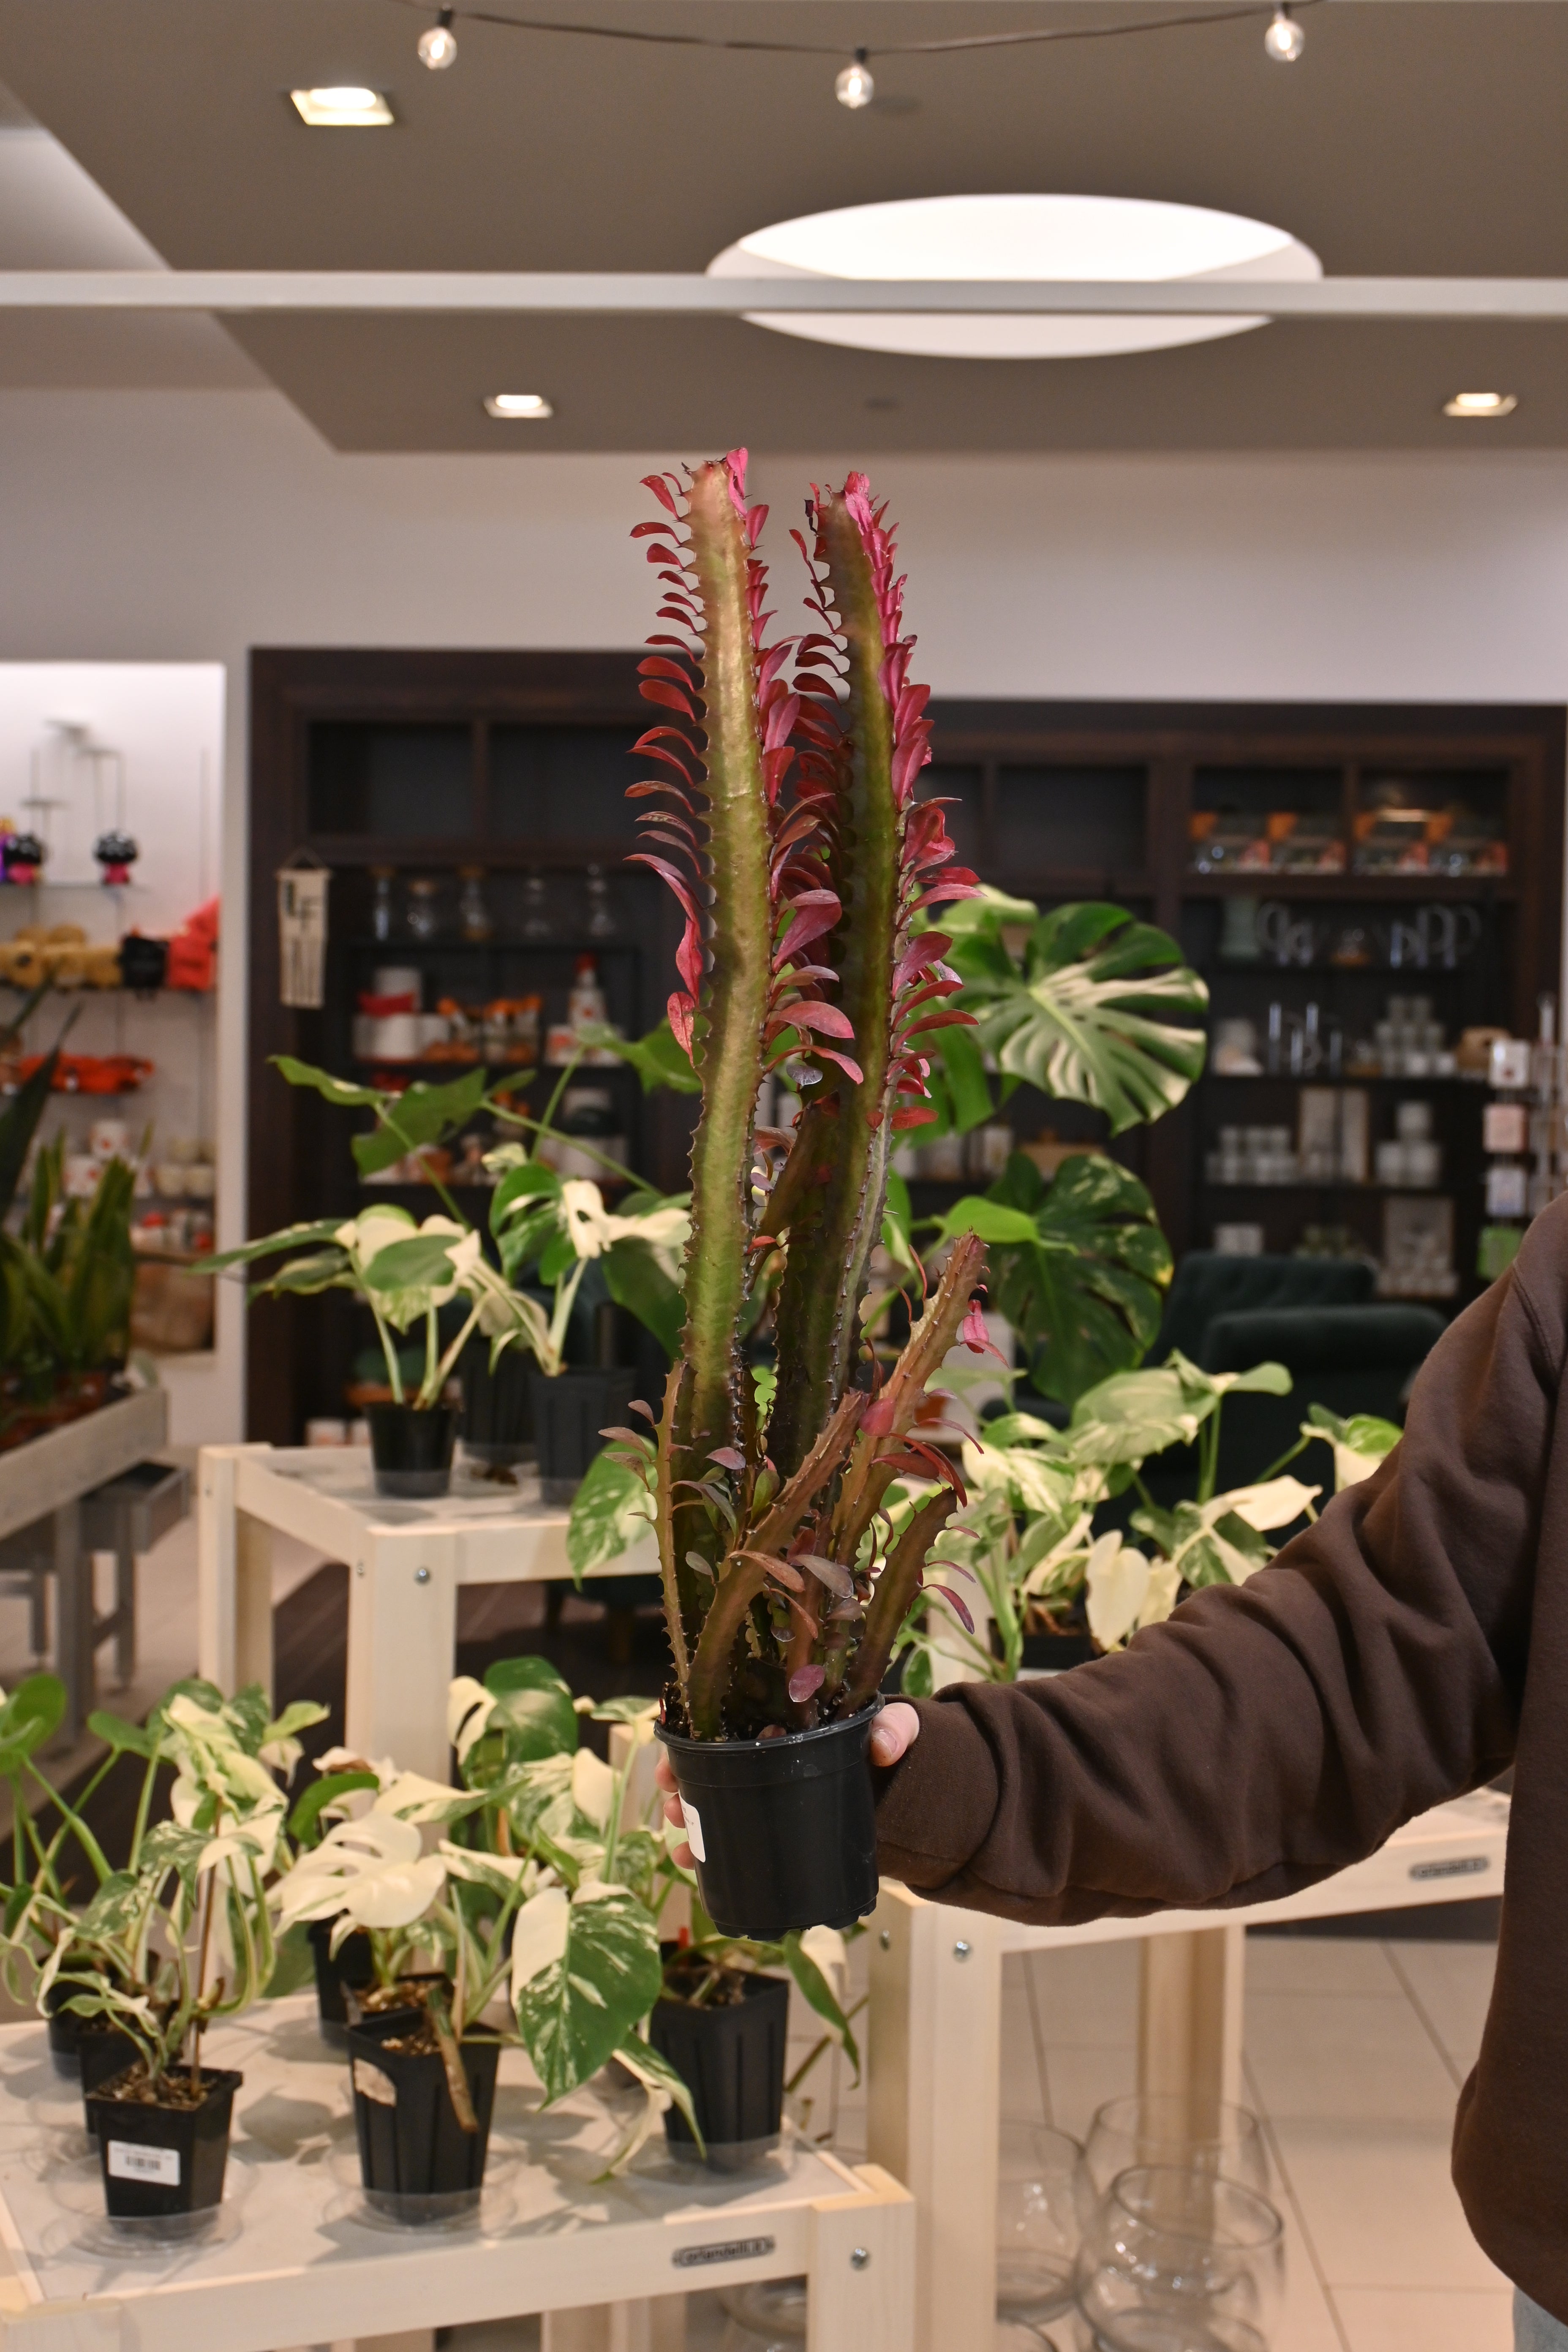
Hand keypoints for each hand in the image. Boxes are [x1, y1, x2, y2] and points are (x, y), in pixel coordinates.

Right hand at [654, 1702, 920, 1867]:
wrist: (912, 1791)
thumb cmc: (897, 1748)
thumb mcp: (901, 1728)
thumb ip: (897, 1729)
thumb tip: (884, 1747)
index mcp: (792, 1722)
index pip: (735, 1717)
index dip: (699, 1729)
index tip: (677, 1745)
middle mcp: (772, 1753)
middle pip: (712, 1758)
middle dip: (682, 1774)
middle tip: (670, 1794)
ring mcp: (772, 1790)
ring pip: (715, 1796)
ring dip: (687, 1813)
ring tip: (678, 1835)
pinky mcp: (780, 1824)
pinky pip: (735, 1832)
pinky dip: (708, 1848)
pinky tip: (689, 1861)